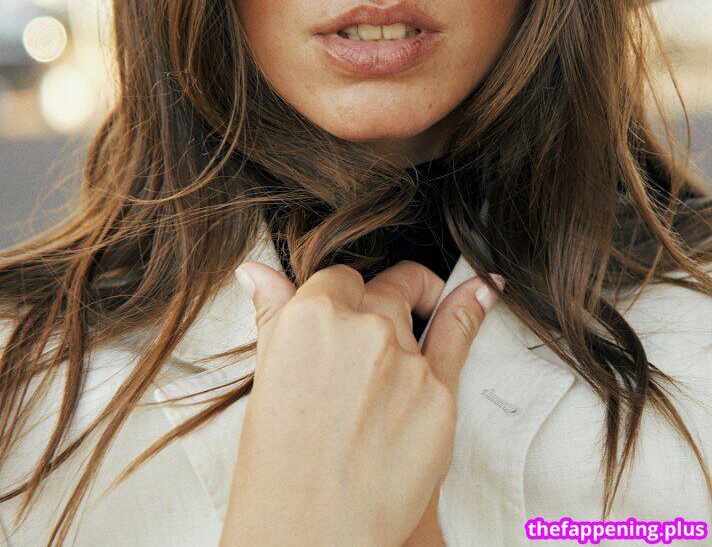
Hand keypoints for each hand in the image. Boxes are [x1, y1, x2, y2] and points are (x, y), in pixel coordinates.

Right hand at [220, 258, 502, 546]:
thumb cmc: (278, 467)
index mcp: (312, 314)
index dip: (343, 297)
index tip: (347, 309)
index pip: (341, 277)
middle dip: (388, 296)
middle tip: (390, 310)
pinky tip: (484, 290)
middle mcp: (363, 326)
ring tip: (402, 352)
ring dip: (409, 330)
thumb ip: (274, 316)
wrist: (312, 534)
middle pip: (388, 287)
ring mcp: (406, 359)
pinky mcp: (440, 393)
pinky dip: (472, 309)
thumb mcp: (267, 380)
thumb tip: (259, 274)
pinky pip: (458, 336)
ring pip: (417, 317)